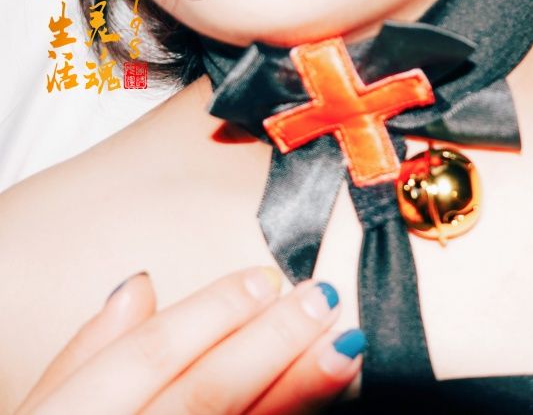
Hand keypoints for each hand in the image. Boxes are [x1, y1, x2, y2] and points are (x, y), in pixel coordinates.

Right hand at [15, 268, 364, 414]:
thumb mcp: (41, 413)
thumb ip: (87, 352)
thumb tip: (139, 286)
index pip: (149, 354)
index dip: (213, 310)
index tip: (265, 279)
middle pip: (204, 395)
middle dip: (268, 342)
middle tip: (320, 299)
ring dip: (296, 394)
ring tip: (345, 351)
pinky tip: (322, 411)